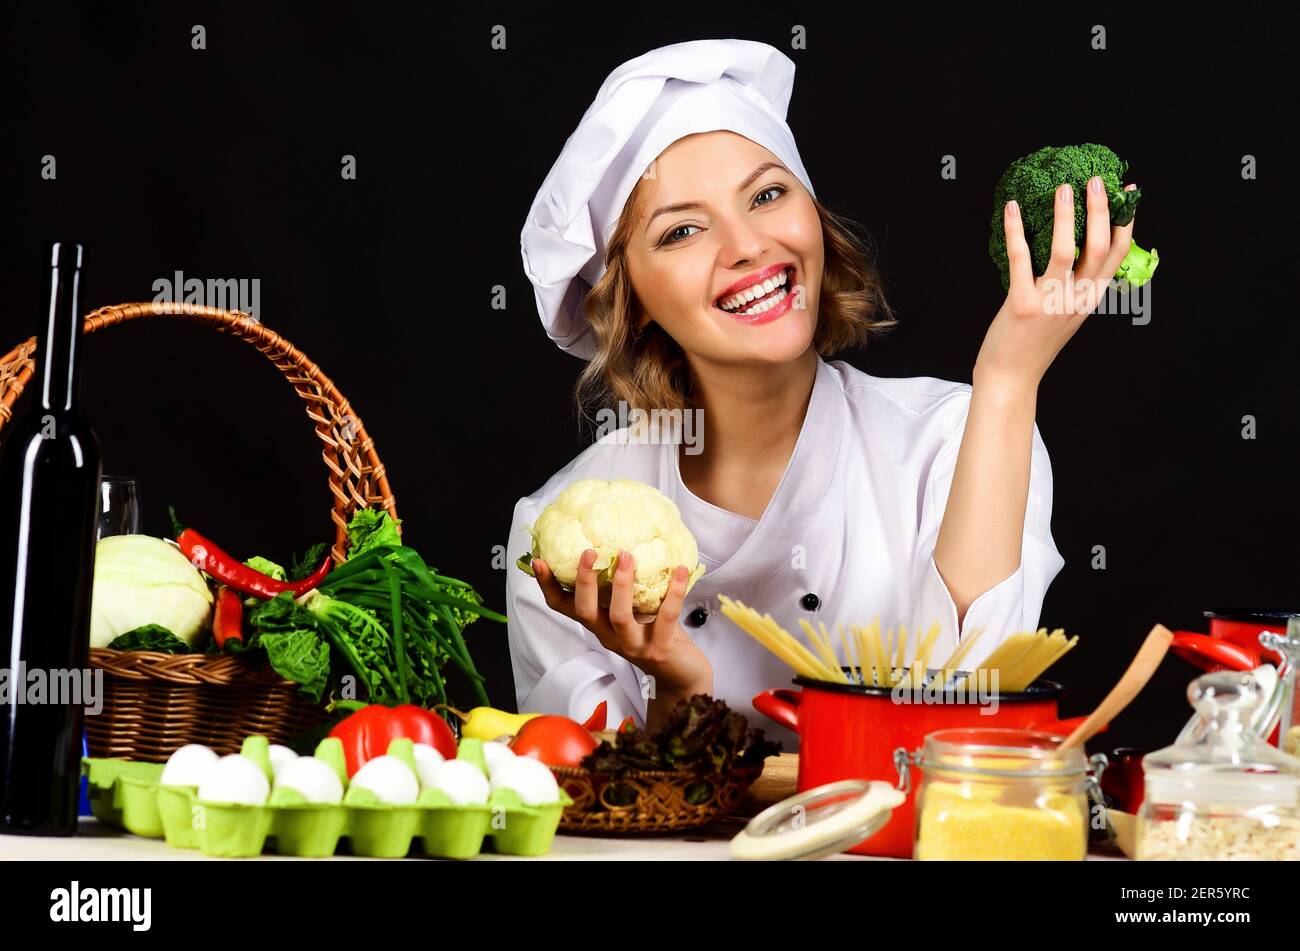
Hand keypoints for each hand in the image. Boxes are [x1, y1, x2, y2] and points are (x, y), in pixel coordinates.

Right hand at [532, 549, 712, 695]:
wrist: (681, 675)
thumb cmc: (656, 634)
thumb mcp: (634, 609)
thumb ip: (624, 586)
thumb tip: (620, 541)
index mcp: (599, 624)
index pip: (564, 607)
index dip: (548, 586)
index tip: (539, 561)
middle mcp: (610, 636)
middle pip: (586, 612)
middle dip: (584, 581)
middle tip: (589, 552)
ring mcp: (633, 645)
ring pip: (620, 617)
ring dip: (622, 585)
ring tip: (627, 556)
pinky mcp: (659, 650)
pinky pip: (665, 617)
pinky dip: (673, 592)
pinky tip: (679, 570)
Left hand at [975, 178, 1138, 390]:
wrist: (1011, 376)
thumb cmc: (1035, 341)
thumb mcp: (1067, 314)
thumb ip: (1077, 285)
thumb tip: (1079, 246)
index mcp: (1090, 299)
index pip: (1118, 254)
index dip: (1126, 221)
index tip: (1128, 192)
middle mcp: (1076, 299)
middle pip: (1099, 246)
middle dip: (1101, 209)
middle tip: (1096, 179)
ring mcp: (1050, 302)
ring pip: (1065, 249)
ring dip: (1065, 215)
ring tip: (1063, 188)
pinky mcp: (1021, 304)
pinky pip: (1020, 258)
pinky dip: (1016, 230)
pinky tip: (1012, 209)